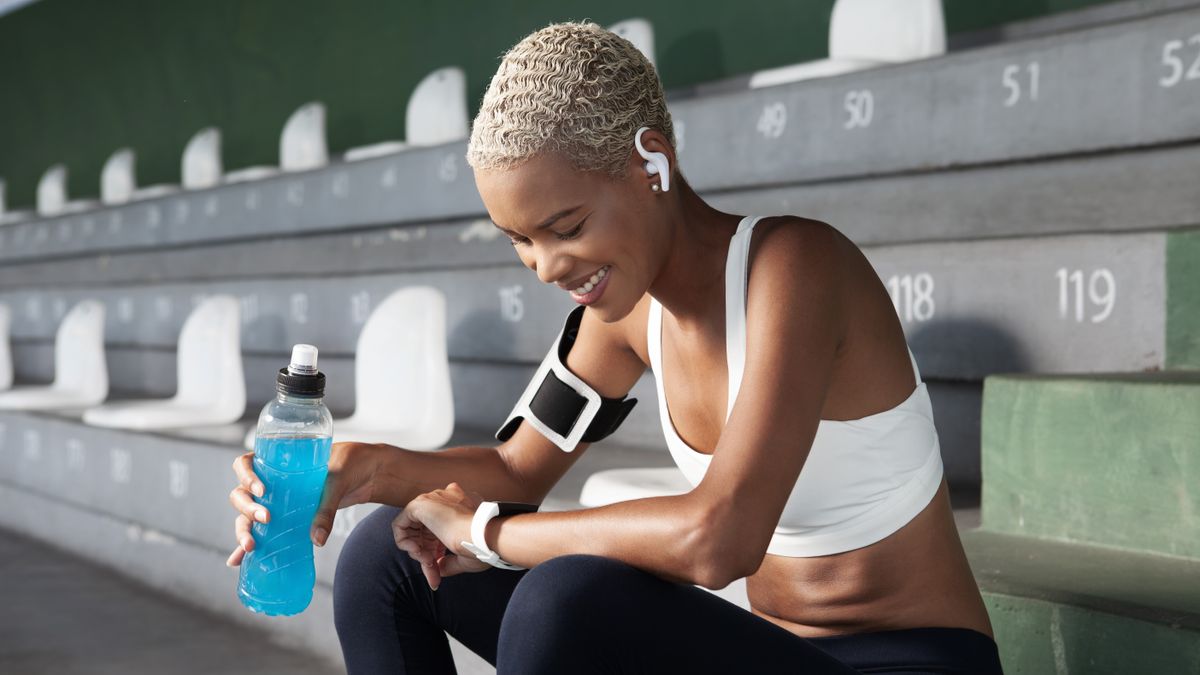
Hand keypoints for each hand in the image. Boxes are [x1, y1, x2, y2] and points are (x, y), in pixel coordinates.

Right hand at [226, 441, 382, 566]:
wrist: (367, 473)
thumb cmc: (349, 464)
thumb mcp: (337, 480)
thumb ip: (326, 507)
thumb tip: (317, 539)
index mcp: (276, 461)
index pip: (245, 464)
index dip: (246, 476)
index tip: (262, 490)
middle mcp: (270, 481)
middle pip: (241, 494)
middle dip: (248, 509)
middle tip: (266, 518)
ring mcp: (276, 501)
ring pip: (247, 515)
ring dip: (243, 530)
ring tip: (250, 547)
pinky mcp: (285, 519)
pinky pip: (262, 531)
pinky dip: (248, 545)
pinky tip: (239, 560)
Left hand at [393, 482, 490, 589]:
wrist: (483, 538)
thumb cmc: (482, 547)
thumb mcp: (463, 556)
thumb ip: (448, 561)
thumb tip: (438, 569)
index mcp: (459, 506)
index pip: (438, 530)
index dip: (436, 551)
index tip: (439, 567)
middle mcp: (445, 499)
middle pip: (424, 530)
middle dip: (425, 553)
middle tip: (432, 567)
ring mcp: (432, 500)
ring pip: (412, 527)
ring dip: (416, 549)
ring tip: (428, 560)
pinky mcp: (419, 505)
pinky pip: (399, 525)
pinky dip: (404, 542)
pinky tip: (418, 551)